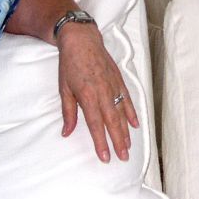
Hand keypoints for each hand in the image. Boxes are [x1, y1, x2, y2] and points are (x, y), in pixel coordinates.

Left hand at [56, 23, 139, 161]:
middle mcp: (103, 93)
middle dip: (118, 142)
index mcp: (88, 96)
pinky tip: (135, 124)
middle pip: (113, 123)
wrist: (81, 40)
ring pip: (122, 113)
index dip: (101, 142)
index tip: (105, 157)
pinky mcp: (118, 80)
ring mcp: (113, 86)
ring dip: (126, 131)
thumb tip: (67, 132)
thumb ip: (68, 112)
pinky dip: (132, 112)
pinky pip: (127, 99)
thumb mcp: (64, 89)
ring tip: (128, 146)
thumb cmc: (70, 64)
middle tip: (123, 157)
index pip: (96, 125)